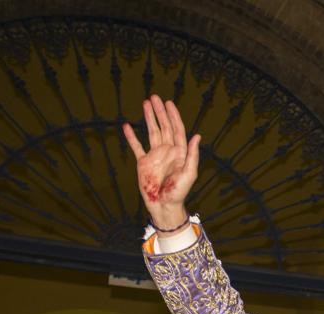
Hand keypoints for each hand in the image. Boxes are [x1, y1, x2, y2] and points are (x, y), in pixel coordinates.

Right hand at [122, 94, 201, 229]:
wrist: (164, 205)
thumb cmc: (179, 192)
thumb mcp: (189, 173)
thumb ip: (192, 154)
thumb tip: (196, 136)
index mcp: (179, 152)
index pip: (176, 129)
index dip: (173, 116)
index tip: (168, 103)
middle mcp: (167, 151)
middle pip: (164, 127)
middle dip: (159, 112)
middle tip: (154, 98)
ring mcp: (155, 156)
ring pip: (151, 132)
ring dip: (148, 119)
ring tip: (145, 104)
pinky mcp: (143, 163)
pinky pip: (136, 147)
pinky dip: (132, 137)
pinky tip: (127, 126)